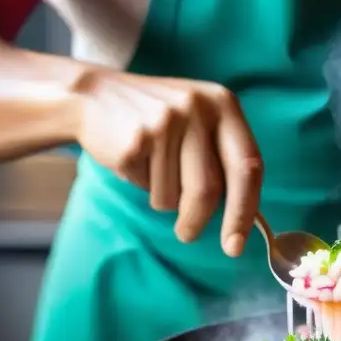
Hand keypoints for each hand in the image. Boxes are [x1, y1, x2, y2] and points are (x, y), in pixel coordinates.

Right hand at [76, 71, 262, 256]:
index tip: (236, 245)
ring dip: (162, 198)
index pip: (247, 167)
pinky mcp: (136, 139)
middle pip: (209, 190)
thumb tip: (242, 216)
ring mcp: (165, 122)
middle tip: (187, 234)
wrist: (94, 95)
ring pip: (174, 196)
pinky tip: (134, 159)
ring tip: (151, 170)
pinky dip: (141, 185)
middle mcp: (198, 109)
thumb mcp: (198, 122)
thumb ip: (222, 158)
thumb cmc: (155, 119)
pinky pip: (146, 188)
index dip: (244, 211)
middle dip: (197, 221)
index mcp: (223, 104)